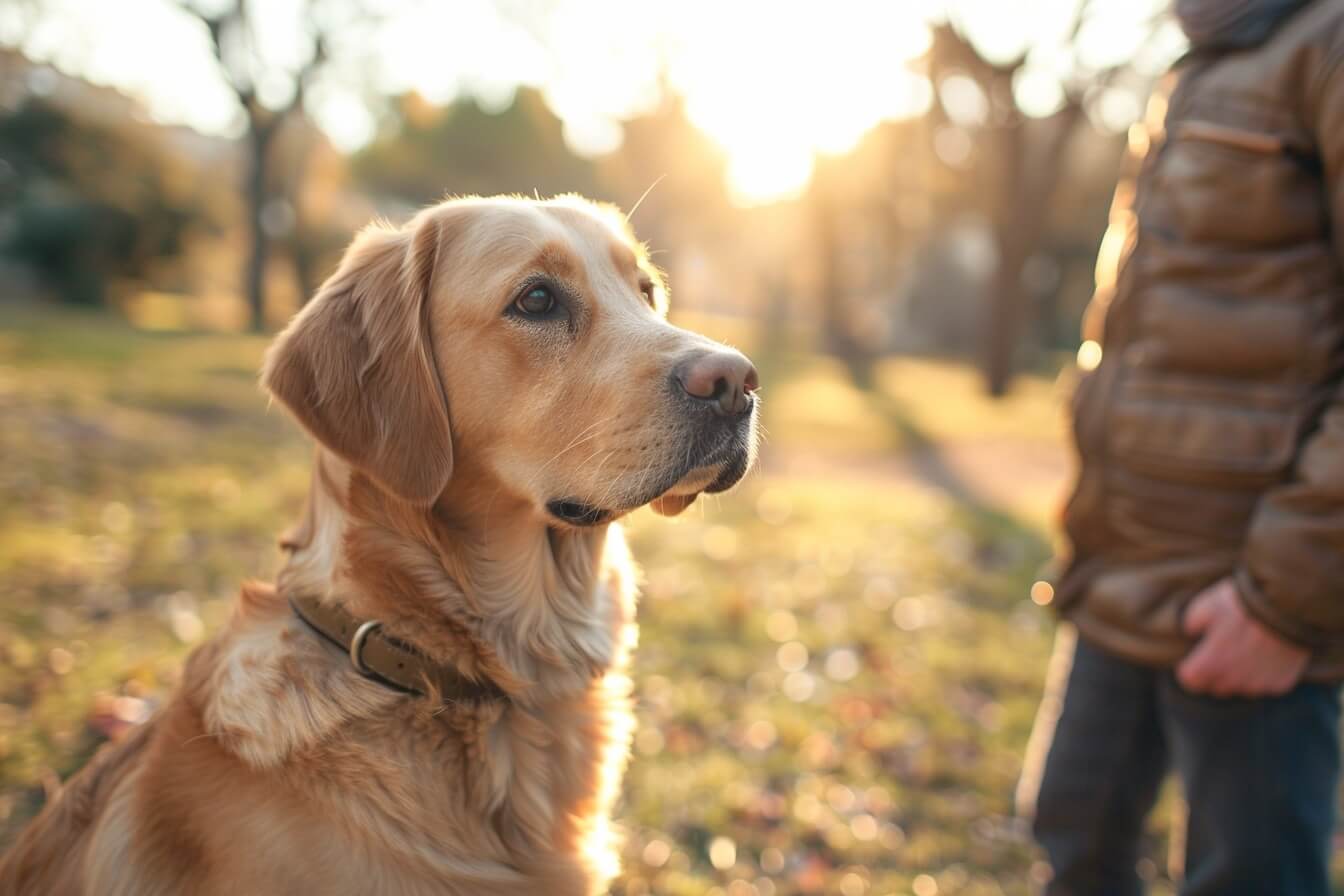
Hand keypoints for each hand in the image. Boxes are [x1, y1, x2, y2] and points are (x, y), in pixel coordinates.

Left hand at [1177, 577, 1309, 696]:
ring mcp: (1258, 685)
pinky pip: (1265, 685)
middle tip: (1223, 649)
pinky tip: (1267, 653)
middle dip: (1215, 671)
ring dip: (1240, 674)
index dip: (1191, 666)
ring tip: (1247, 649)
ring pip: (1241, 687)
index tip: (1196, 656)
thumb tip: (1191, 632)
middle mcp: (1233, 681)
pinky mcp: (1280, 685)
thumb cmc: (1242, 604)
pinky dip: (1264, 674)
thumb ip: (1192, 623)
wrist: (1287, 606)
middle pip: (1215, 685)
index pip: (1190, 680)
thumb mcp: (1205, 605)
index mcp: (1210, 664)